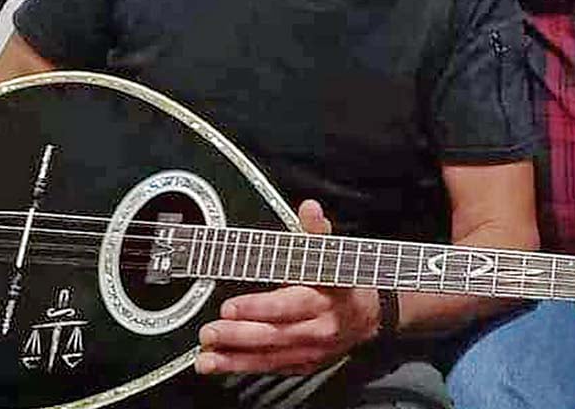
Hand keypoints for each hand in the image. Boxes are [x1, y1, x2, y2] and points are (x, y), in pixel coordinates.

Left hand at [194, 199, 380, 375]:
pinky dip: (244, 366)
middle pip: (275, 333)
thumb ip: (317, 231)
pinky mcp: (304, 363)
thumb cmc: (343, 284)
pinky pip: (272, 367)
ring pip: (270, 356)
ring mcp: (312, 348)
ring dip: (235, 357)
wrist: (369, 317)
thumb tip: (310, 208)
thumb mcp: (335, 254)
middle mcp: (320, 325)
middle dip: (238, 334)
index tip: (229, 307)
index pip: (291, 303)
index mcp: (327, 295)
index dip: (259, 307)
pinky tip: (221, 363)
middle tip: (210, 330)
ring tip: (205, 357)